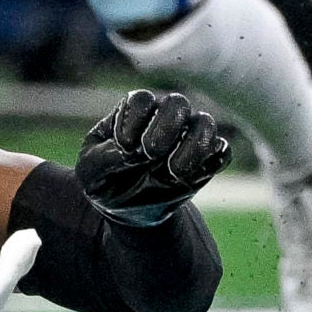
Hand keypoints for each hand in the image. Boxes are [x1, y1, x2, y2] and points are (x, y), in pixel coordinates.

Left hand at [77, 90, 231, 225]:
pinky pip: (222, 152)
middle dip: (166, 127)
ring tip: (173, 171)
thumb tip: (130, 151)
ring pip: (205, 123)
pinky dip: (210, 164)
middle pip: (177, 103)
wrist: (127, 211)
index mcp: (133, 113)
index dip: (134, 122)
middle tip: (151, 153)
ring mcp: (187, 138)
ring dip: (192, 145)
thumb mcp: (89, 172)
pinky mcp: (205, 162)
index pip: (141, 100)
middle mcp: (164, 118)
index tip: (124, 147)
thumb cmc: (105, 182)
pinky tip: (188, 180)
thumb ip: (103, 158)